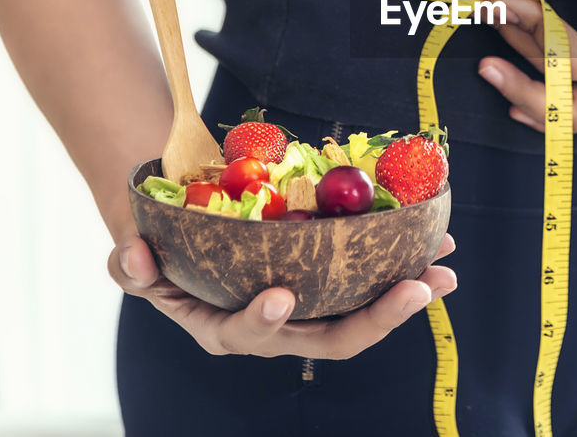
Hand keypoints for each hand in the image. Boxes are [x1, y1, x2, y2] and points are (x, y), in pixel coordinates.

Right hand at [108, 229, 456, 357]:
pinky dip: (406, 267)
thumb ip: (130, 264)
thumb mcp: (134, 259)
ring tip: (446, 272)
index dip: (263, 319)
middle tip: (418, 290)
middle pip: (332, 338)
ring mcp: (310, 311)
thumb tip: (133, 253)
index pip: (248, 333)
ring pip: (364, 315)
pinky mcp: (332, 287)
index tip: (279, 294)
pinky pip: (373, 283)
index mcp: (227, 327)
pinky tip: (438, 246)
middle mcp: (277, 330)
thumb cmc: (160, 252)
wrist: (187, 237)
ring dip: (407, 296)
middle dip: (379, 319)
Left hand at [472, 0, 576, 132]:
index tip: (498, 4)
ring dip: (532, 88)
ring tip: (493, 62)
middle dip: (523, 87)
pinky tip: (514, 85)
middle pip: (574, 109)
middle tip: (484, 63)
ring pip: (574, 111)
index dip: (530, 34)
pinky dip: (546, 89)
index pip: (572, 61)